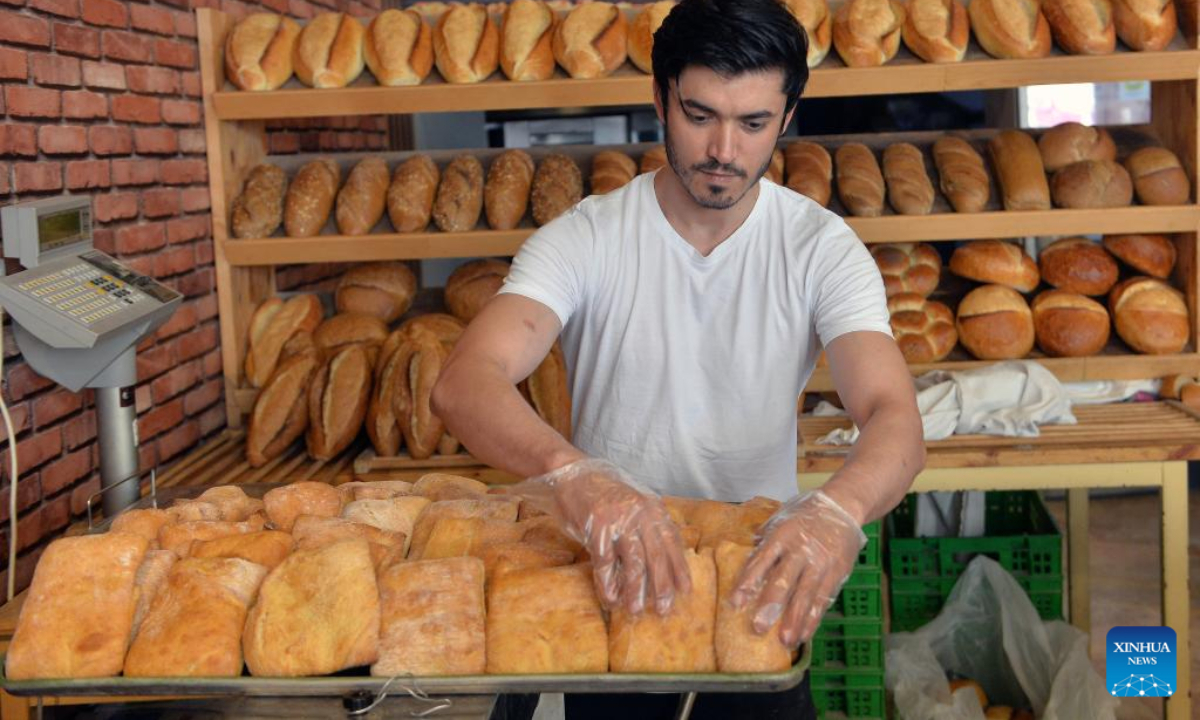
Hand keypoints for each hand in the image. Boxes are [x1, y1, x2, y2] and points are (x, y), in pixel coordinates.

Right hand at [518, 458, 691, 614]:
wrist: (572, 475)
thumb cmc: (603, 496)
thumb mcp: (634, 505)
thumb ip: (648, 527)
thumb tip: (662, 564)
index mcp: (652, 509)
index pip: (672, 543)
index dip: (680, 568)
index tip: (685, 591)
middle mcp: (640, 514)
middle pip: (656, 557)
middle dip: (661, 587)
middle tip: (663, 610)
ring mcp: (619, 520)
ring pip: (633, 563)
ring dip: (635, 591)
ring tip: (634, 610)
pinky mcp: (597, 528)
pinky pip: (605, 563)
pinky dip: (608, 584)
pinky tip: (610, 598)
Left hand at [730, 490, 865, 646]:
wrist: (842, 507)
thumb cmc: (804, 514)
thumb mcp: (780, 519)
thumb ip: (763, 542)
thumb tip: (742, 561)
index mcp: (781, 536)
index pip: (761, 561)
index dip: (748, 583)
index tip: (735, 603)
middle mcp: (800, 551)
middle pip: (784, 581)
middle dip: (770, 606)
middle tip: (758, 628)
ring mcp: (820, 564)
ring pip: (806, 595)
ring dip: (795, 620)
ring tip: (785, 641)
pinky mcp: (836, 574)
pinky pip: (823, 600)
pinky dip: (814, 619)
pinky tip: (804, 634)